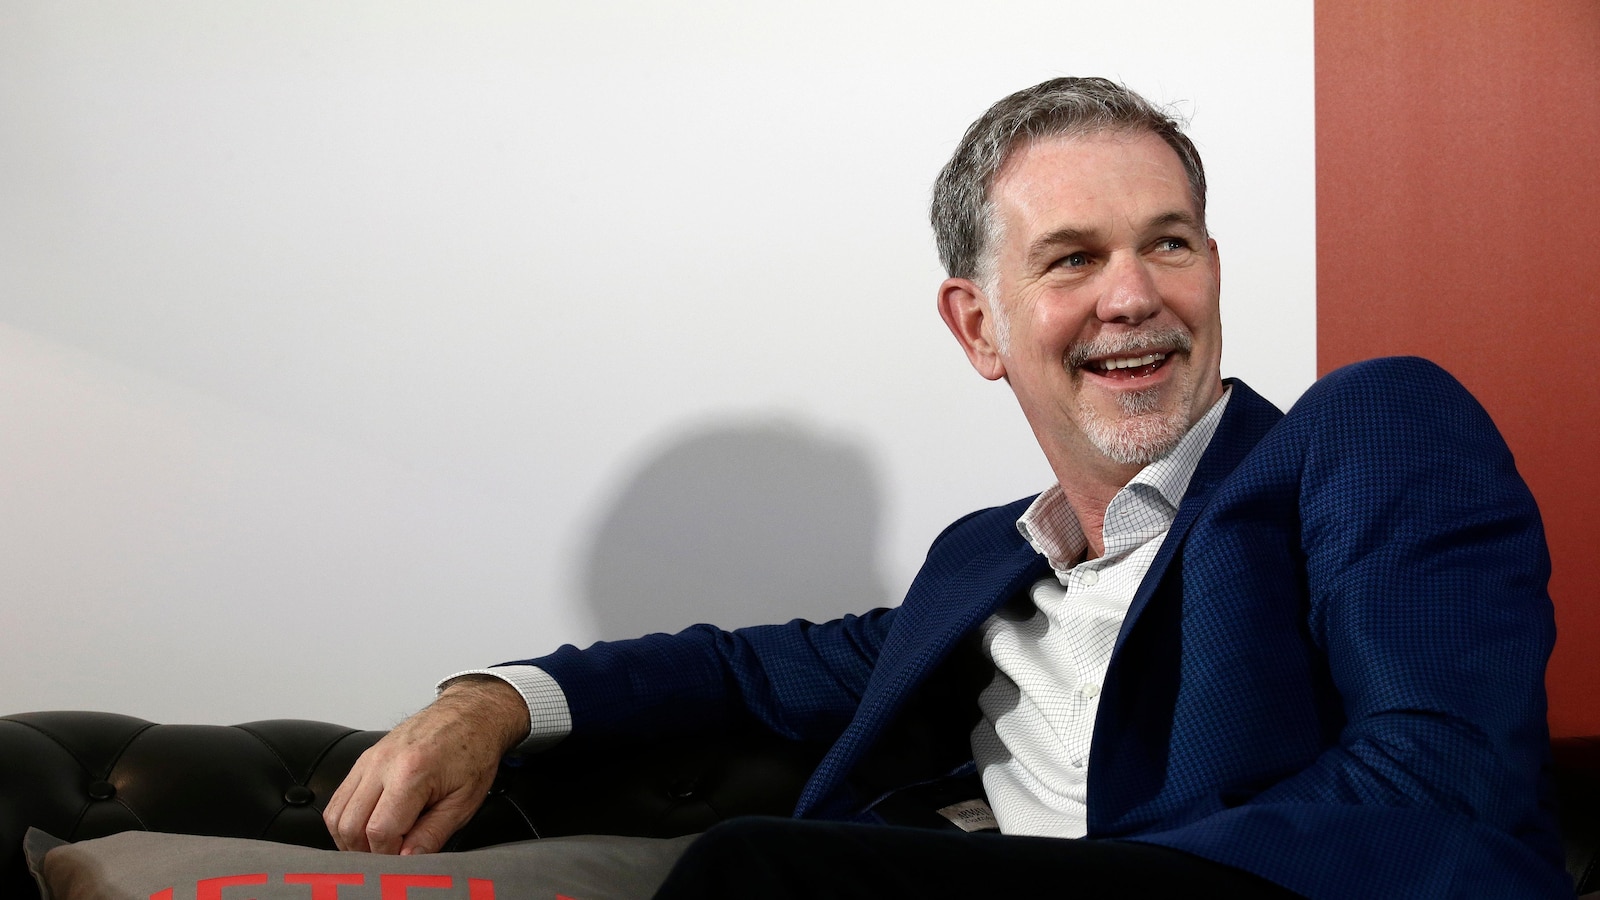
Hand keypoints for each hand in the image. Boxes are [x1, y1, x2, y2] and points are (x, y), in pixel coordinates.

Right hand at [323, 676, 530, 854]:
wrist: (471, 714)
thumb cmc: (474, 751)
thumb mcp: (464, 801)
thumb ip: (433, 834)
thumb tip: (406, 860)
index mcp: (411, 772)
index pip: (379, 831)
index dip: (388, 855)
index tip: (401, 861)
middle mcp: (383, 763)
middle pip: (349, 825)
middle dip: (365, 850)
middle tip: (388, 856)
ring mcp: (370, 758)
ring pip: (336, 812)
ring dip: (350, 837)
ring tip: (377, 844)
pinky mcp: (365, 758)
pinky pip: (340, 796)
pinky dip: (347, 818)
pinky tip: (369, 825)